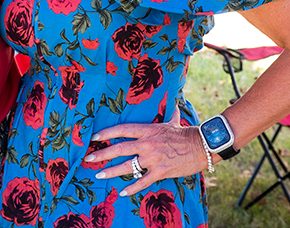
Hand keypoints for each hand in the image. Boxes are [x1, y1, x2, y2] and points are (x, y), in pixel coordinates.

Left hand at [83, 108, 208, 196]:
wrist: (202, 146)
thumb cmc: (186, 134)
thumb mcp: (173, 121)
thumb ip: (168, 112)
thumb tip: (172, 98)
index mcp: (148, 130)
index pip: (122, 130)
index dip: (107, 133)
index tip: (95, 138)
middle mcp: (147, 144)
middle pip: (119, 149)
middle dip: (101, 154)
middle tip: (88, 159)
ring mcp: (153, 159)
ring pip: (127, 166)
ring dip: (111, 171)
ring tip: (99, 174)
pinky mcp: (160, 172)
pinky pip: (142, 181)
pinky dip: (132, 188)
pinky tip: (123, 192)